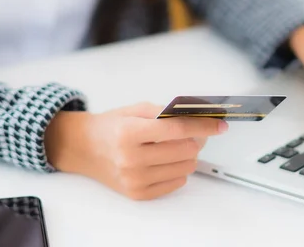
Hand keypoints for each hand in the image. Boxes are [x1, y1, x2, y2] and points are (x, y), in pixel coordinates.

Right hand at [45, 103, 227, 199]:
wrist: (83, 148)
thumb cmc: (111, 126)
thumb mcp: (135, 110)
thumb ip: (165, 112)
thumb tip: (197, 116)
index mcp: (129, 133)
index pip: (177, 130)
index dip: (203, 126)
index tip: (219, 125)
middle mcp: (131, 159)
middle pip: (185, 151)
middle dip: (195, 140)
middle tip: (193, 133)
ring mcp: (134, 179)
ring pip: (185, 168)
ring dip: (188, 155)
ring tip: (176, 146)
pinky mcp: (138, 193)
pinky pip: (176, 183)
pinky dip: (178, 170)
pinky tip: (167, 160)